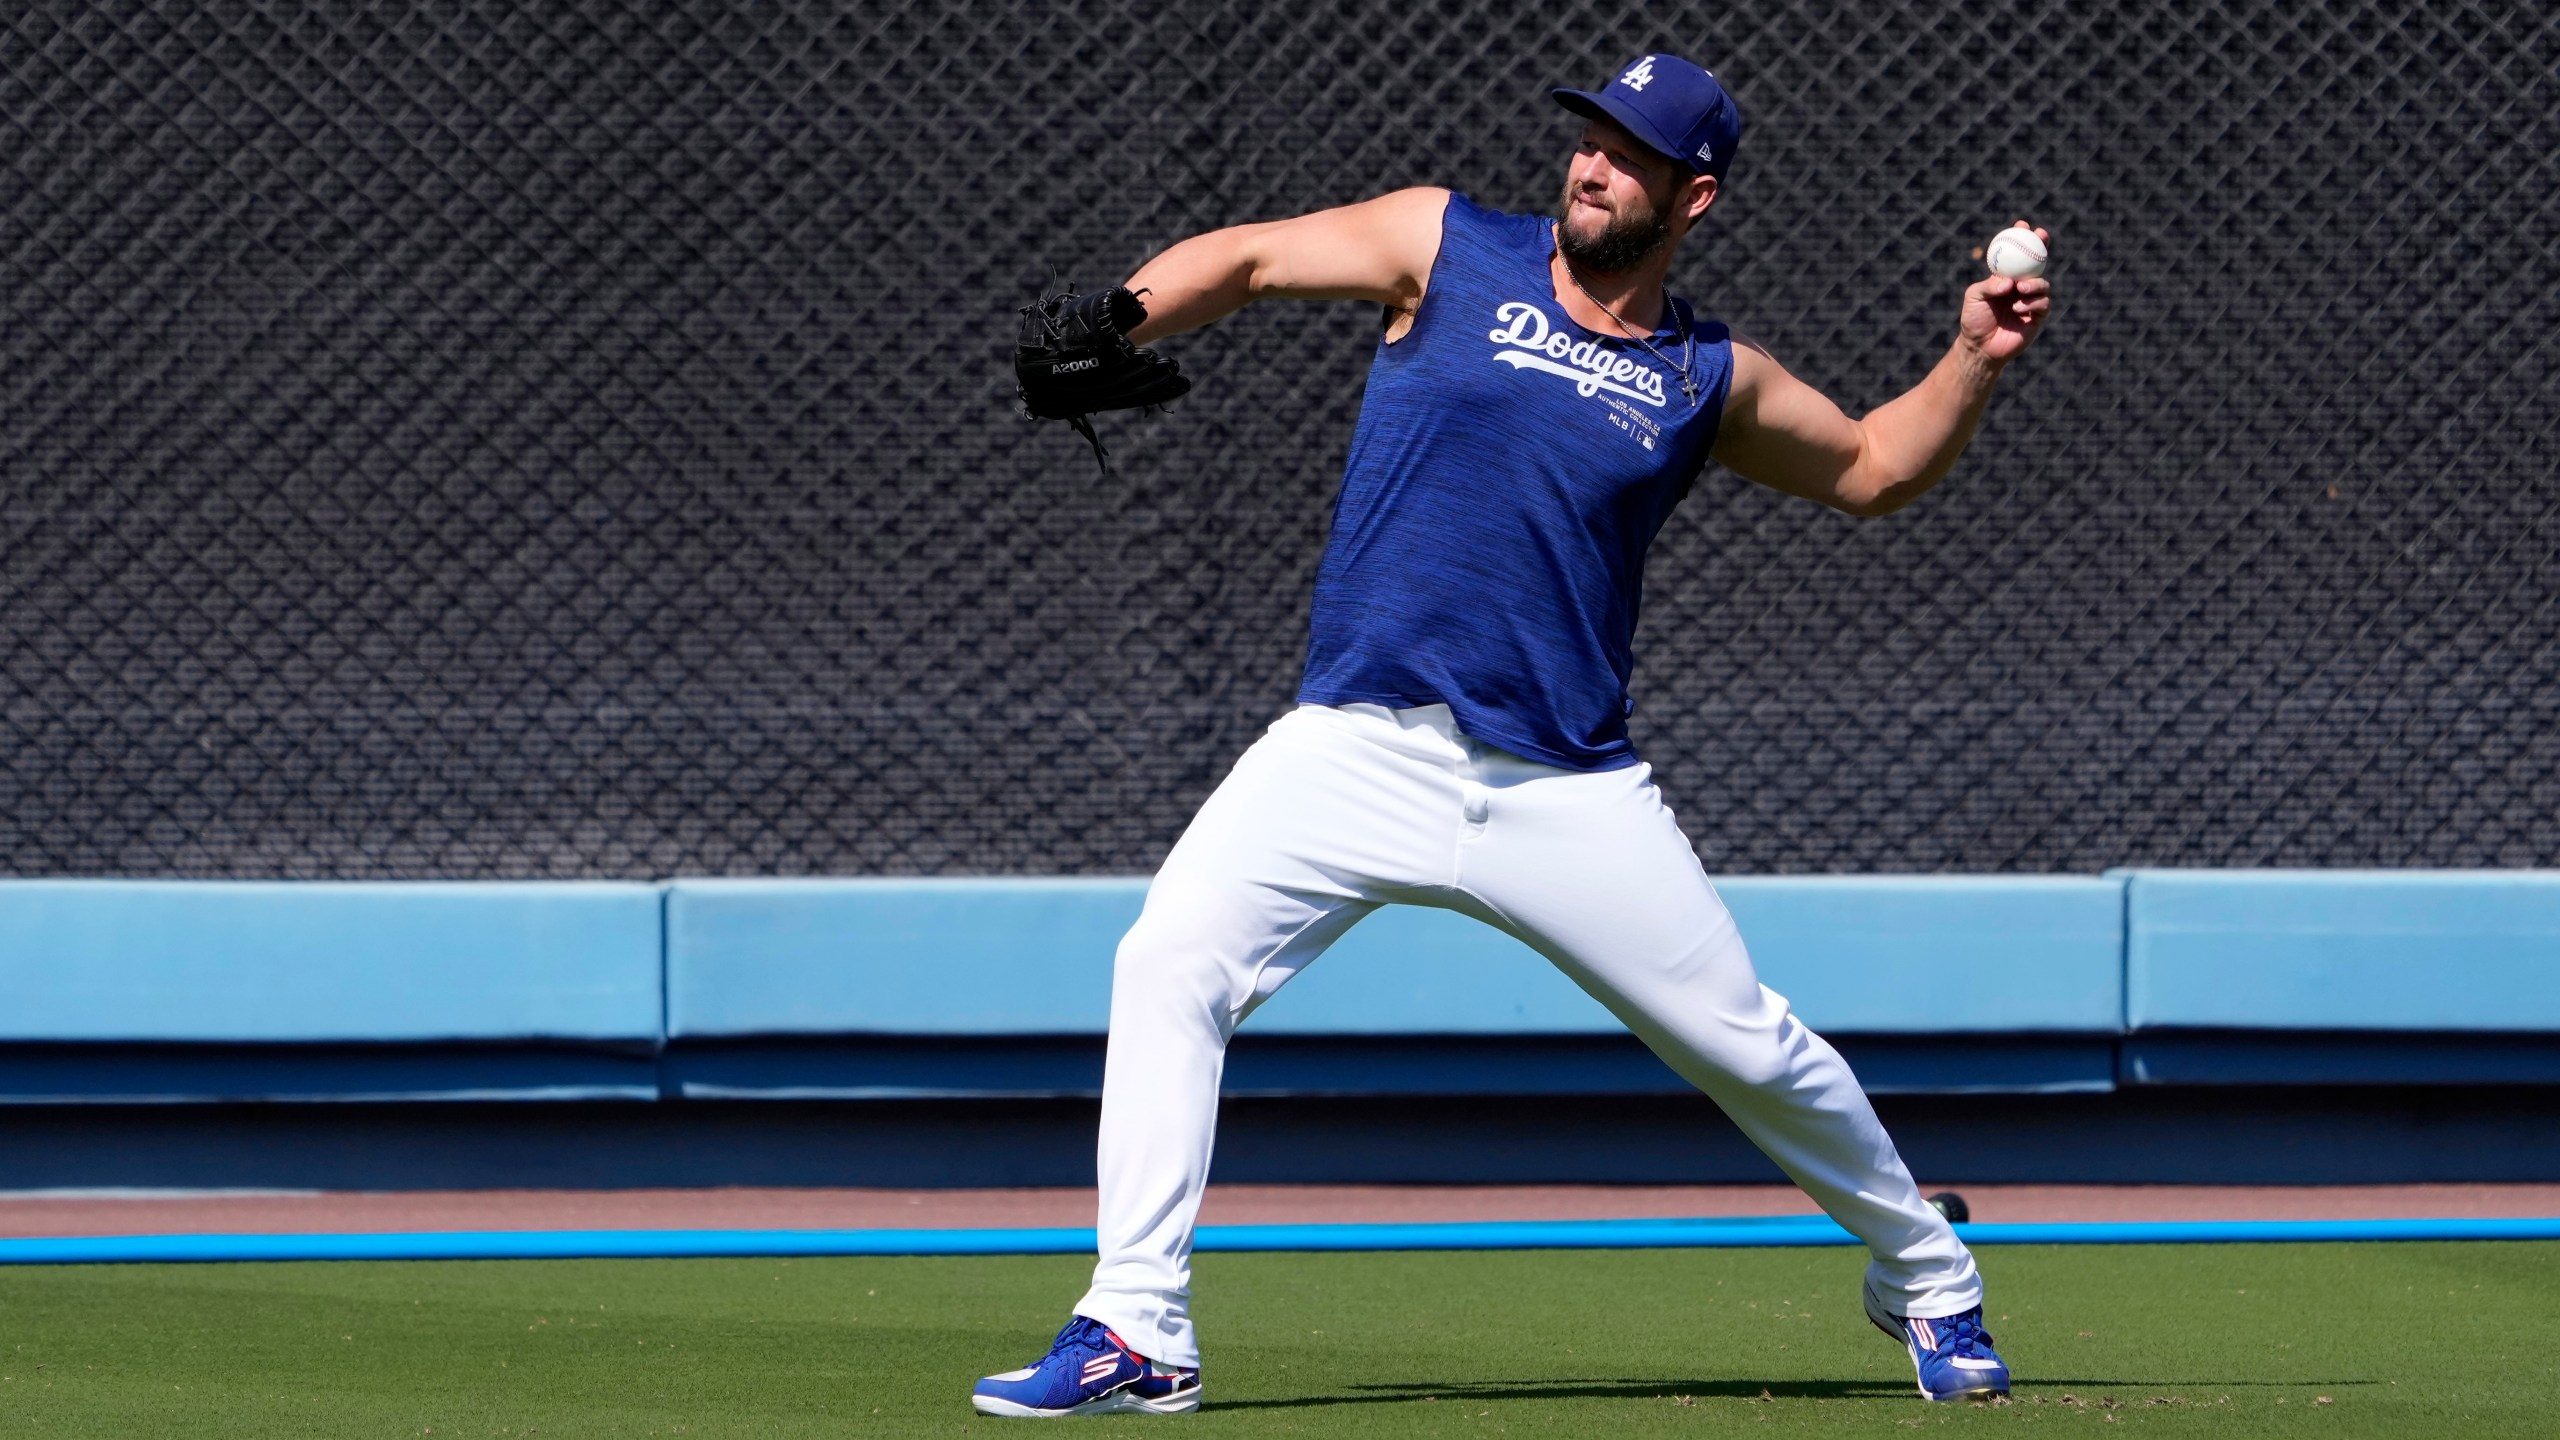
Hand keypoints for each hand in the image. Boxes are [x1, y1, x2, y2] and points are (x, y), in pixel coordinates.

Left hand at [1959, 221, 2051, 367]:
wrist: (1980, 347)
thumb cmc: (1974, 319)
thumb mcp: (1974, 297)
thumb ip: (1989, 285)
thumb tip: (2008, 281)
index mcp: (2006, 277)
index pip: (2016, 254)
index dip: (2021, 238)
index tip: (2022, 225)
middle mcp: (2020, 286)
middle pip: (2037, 262)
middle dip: (2041, 246)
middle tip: (2040, 236)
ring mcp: (2030, 301)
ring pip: (2042, 283)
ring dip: (2034, 282)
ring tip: (2019, 288)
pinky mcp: (2037, 317)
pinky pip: (2043, 304)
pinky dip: (2033, 302)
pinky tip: (2018, 307)